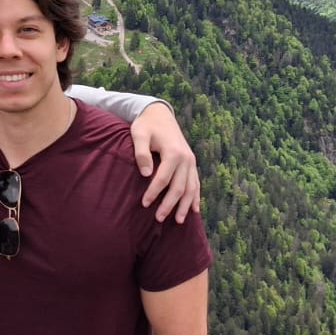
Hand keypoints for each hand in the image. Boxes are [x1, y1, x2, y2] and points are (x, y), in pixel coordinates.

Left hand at [130, 101, 200, 222]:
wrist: (159, 113)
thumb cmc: (146, 125)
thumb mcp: (138, 134)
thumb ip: (141, 153)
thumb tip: (146, 175)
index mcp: (173, 152)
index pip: (163, 179)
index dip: (154, 193)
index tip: (145, 204)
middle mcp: (186, 158)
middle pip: (179, 187)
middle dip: (169, 204)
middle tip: (159, 218)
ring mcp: (191, 161)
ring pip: (191, 188)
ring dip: (185, 205)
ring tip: (179, 221)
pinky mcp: (191, 162)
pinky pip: (196, 183)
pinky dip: (195, 197)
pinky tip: (194, 210)